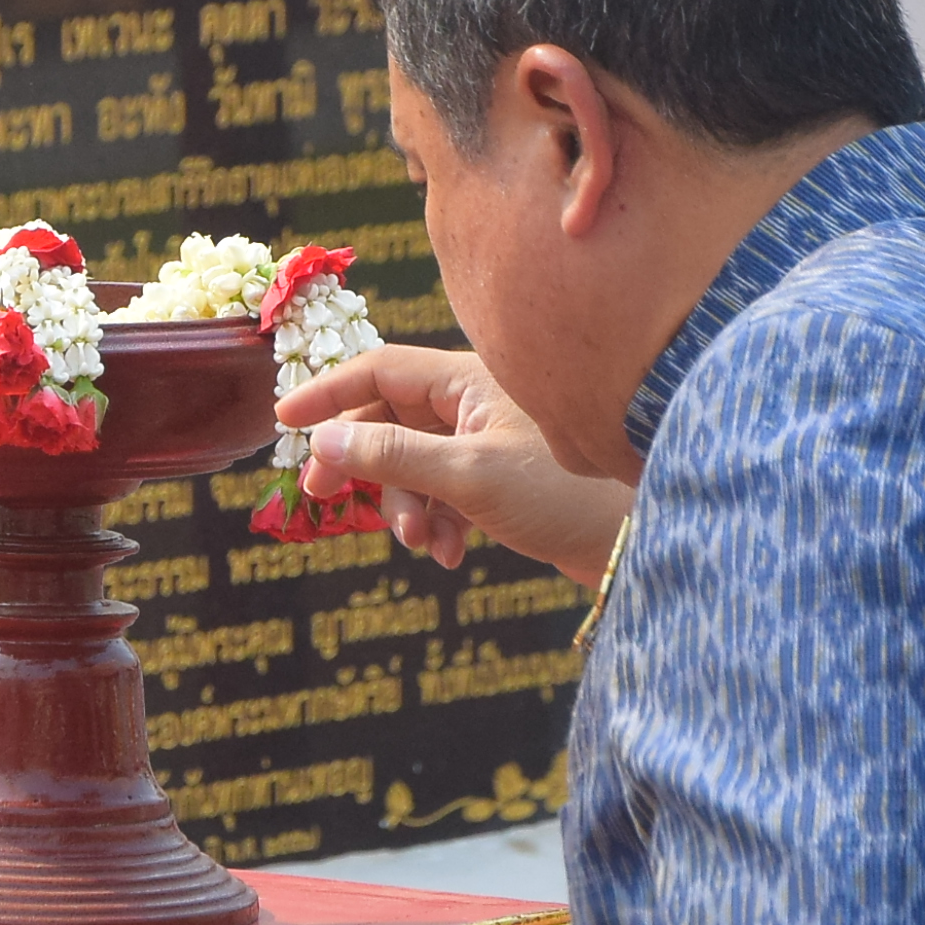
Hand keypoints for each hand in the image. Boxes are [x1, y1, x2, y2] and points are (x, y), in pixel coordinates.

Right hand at [275, 344, 636, 583]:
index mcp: (471, 380)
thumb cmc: (566, 495)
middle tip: (323, 495)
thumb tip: (324, 441)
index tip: (284, 420)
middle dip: (363, 463)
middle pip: (390, 419)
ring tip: (424, 544)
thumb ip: (395, 457)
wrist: (640, 542)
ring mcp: (491, 441)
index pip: (380, 369)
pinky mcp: (505, 481)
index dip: (329, 391)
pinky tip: (455, 555)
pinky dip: (439, 522)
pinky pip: (445, 493)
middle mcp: (479, 402)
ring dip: (406, 505)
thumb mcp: (470, 477)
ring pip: (415, 464)